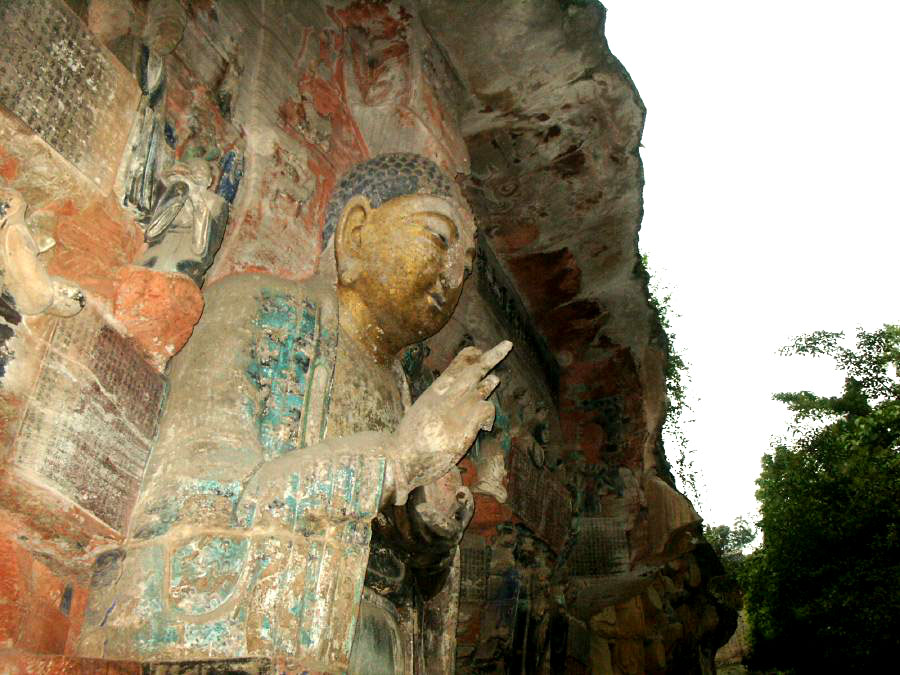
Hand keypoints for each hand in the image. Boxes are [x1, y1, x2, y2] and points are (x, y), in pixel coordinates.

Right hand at [392, 340, 511, 502]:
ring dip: (491, 382)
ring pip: (484, 385)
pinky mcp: (466, 423)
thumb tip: (447, 396)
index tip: (477, 350)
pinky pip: (487, 409)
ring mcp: (458, 407)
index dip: (469, 357)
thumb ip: (436, 402)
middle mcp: (447, 394)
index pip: (456, 366)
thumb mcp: (420, 412)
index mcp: (434, 391)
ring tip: (495, 379)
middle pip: (474, 368)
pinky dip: (488, 416)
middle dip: (492, 356)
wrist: (401, 457)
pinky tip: (485, 426)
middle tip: (507, 344)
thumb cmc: (408, 441)